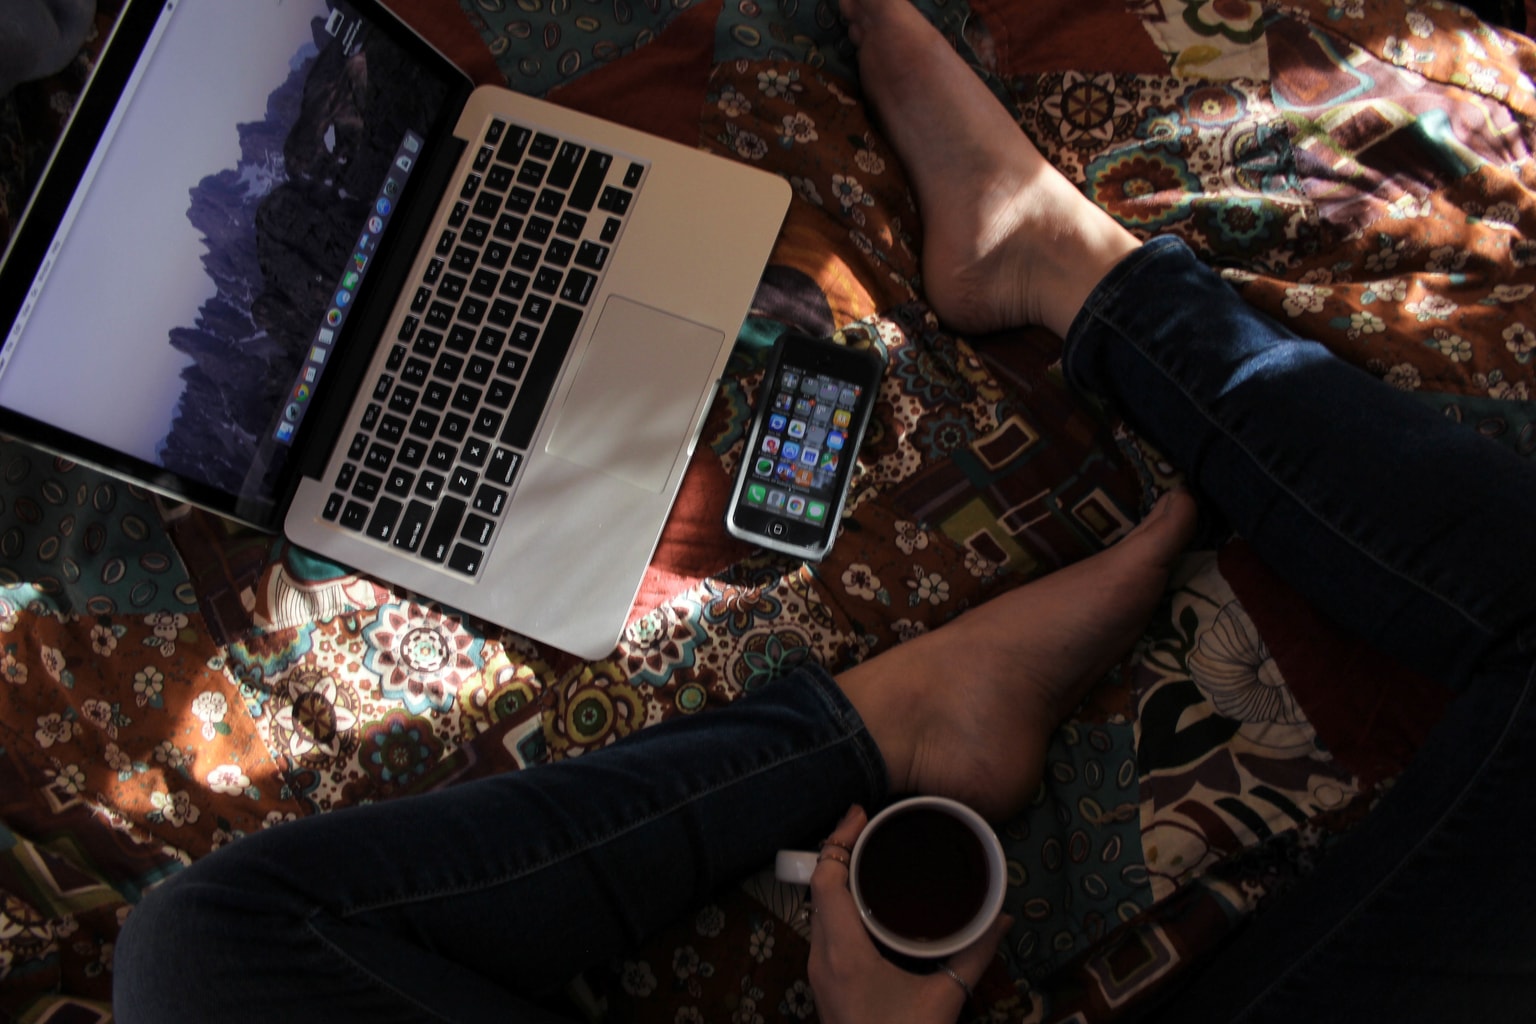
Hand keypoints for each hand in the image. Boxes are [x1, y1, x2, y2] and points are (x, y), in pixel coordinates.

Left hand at [805, 805, 1012, 1023]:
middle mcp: (822, 958)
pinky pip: (823, 927)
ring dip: (837, 875)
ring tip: (867, 851)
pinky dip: (839, 901)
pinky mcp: (824, 982)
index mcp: (844, 955)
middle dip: (839, 849)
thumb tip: (1001, 915)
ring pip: (817, 907)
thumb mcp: (945, 999)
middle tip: (869, 824)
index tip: (860, 813)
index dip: (838, 841)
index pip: (827, 882)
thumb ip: (974, 954)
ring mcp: (818, 971)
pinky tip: (864, 896)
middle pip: (819, 888)